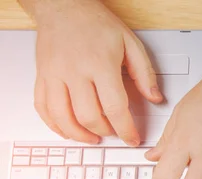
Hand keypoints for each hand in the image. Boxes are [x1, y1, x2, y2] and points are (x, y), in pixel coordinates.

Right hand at [31, 0, 162, 144]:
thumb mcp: (130, 43)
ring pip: (62, 117)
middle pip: (89, 116)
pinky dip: (55, 125)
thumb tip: (156, 98)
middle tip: (114, 133)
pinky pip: (42, 108)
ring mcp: (54, 74)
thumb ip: (144, 73)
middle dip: (105, 132)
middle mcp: (74, 70)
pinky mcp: (42, 76)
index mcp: (100, 63)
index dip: (126, 129)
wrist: (63, 5)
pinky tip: (67, 130)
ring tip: (92, 138)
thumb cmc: (96, 23)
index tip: (132, 138)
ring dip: (79, 135)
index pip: (114, 107)